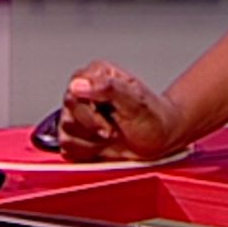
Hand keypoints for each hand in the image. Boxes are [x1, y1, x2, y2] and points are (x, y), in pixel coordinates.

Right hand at [58, 60, 186, 161]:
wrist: (162, 140)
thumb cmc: (153, 118)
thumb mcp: (136, 101)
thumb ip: (108, 88)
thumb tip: (79, 85)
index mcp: (97, 75)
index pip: (74, 89)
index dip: (88, 109)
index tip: (108, 120)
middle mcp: (85, 92)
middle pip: (68, 111)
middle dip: (92, 126)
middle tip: (112, 131)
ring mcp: (79, 114)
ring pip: (65, 130)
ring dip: (90, 141)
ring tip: (110, 136)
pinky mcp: (77, 135)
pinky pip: (66, 146)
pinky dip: (85, 151)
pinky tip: (102, 146)